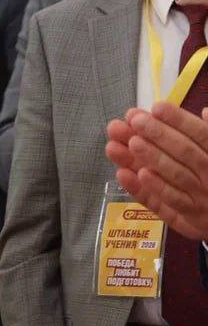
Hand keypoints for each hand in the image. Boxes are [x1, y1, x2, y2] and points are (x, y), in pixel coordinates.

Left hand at [106, 104, 207, 238]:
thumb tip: (206, 112)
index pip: (202, 135)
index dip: (180, 120)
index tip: (157, 107)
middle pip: (185, 152)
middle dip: (159, 134)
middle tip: (135, 120)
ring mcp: (201, 199)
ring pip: (175, 176)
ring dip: (150, 158)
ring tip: (129, 142)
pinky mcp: (187, 219)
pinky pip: (165, 204)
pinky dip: (146, 189)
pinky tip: (125, 174)